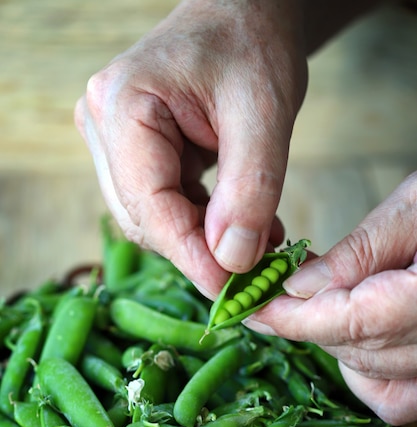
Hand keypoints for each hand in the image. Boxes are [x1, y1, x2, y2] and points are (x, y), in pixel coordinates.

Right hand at [74, 0, 306, 296]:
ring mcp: (114, 141)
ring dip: (201, 241)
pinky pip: (162, 207)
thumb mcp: (264, 112)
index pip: (147, 203)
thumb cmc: (251, 45)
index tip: (229, 288)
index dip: (188, 253)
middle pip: (144, 217)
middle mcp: (104, 124)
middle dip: (197, 250)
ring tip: (258, 241)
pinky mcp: (133, 155)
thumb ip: (251, 188)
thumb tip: (232, 261)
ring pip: (152, 219)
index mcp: (124, 104)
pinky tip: (241, 226)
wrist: (242, 14)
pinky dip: (201, 225)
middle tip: (253, 268)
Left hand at [245, 172, 416, 424]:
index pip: (355, 321)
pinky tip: (356, 338)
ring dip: (333, 342)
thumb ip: (362, 251)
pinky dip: (366, 372)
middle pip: (358, 349)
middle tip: (276, 289)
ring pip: (372, 375)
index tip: (251, 307)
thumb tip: (299, 286)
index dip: (294, 318)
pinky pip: (397, 397)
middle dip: (307, 322)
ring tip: (318, 301)